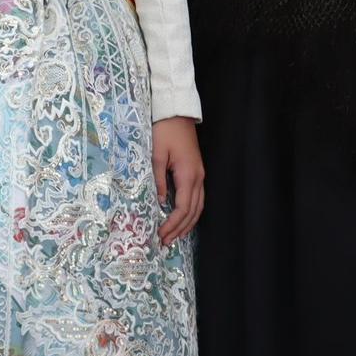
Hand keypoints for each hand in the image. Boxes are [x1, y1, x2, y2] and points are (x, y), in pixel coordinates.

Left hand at [151, 116, 204, 246]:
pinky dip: (191, 212)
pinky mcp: (197, 172)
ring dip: (187, 223)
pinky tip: (182, 219)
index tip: (160, 234)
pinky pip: (197, 198)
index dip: (172, 224)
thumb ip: (157, 180)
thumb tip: (159, 203)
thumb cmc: (164, 131)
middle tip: (165, 242)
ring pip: (198, 207)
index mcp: (188, 175)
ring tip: (174, 237)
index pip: (183, 208)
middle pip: (193, 212)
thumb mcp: (156, 155)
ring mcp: (200, 175)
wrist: (176, 113)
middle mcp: (198, 178)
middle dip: (179, 229)